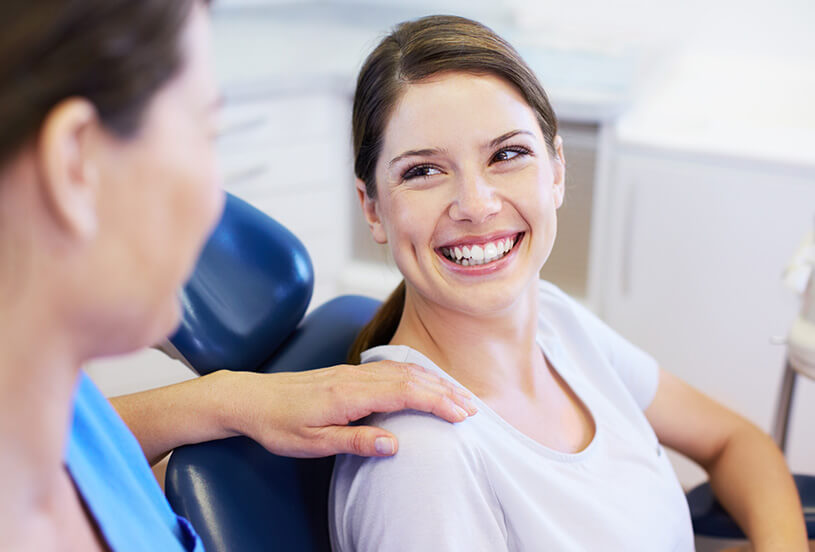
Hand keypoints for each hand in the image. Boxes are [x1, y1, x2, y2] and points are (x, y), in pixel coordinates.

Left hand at [218, 361, 477, 457]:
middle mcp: (355, 377)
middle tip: (472, 408)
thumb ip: (354, 441)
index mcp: (349, 394)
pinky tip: (424, 381)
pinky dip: (415, 374)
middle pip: (411, 377)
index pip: (405, 393)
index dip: (437, 402)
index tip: (462, 414)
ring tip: (458, 395)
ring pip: (402, 369)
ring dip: (433, 381)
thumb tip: (395, 444)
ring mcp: (352, 372)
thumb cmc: (279, 424)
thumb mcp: (312, 443)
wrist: (251, 398)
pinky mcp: (348, 373)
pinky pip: (390, 368)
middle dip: (445, 391)